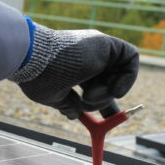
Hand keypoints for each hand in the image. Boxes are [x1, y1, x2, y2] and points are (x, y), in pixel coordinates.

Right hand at [9, 24, 138, 119]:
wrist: (33, 59)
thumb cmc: (39, 77)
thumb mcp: (54, 96)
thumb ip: (68, 104)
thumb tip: (75, 114)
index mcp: (74, 67)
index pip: (95, 84)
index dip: (101, 103)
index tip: (104, 120)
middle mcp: (88, 57)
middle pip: (109, 80)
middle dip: (108, 102)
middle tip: (107, 119)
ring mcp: (98, 49)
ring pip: (118, 75)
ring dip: (108, 95)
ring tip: (89, 97)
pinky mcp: (107, 43)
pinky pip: (131, 57)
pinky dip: (127, 77)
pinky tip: (112, 88)